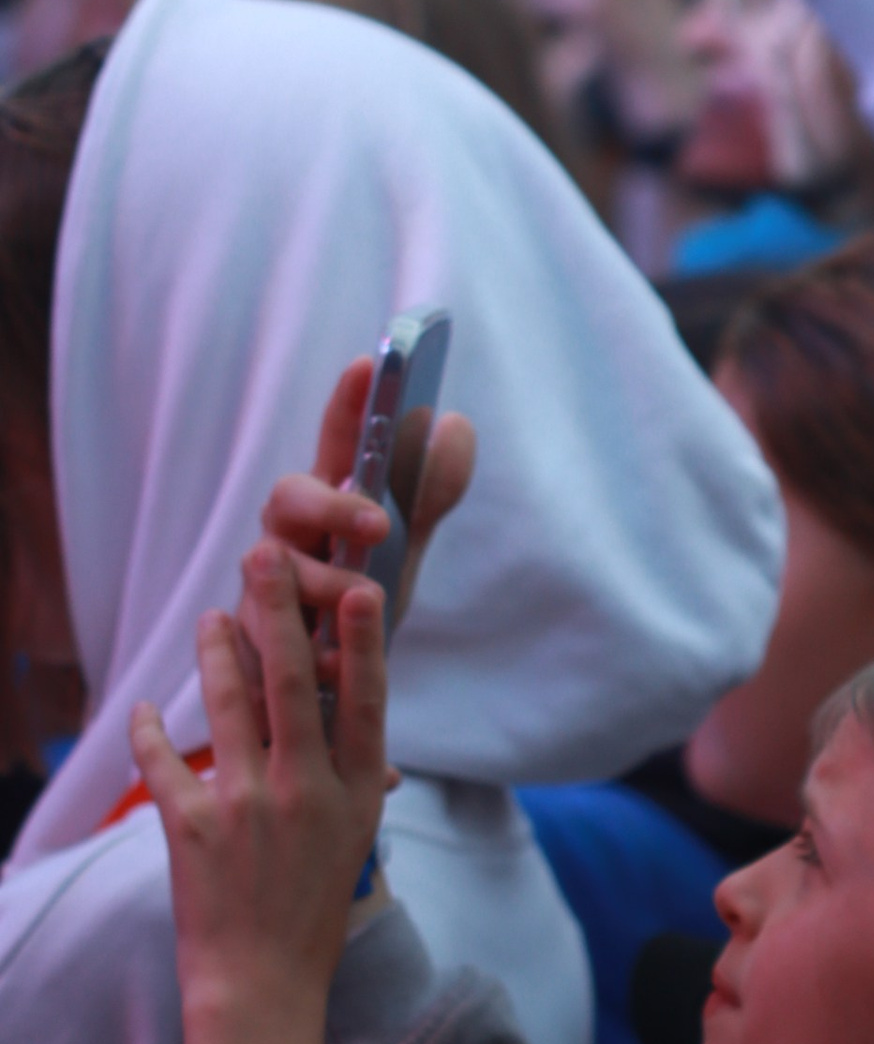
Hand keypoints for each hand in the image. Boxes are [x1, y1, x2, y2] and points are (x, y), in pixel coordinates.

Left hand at [133, 541, 388, 1031]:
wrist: (262, 980)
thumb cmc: (313, 905)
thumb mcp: (354, 836)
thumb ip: (355, 775)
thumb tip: (364, 726)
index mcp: (354, 792)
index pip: (365, 701)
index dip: (362, 642)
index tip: (358, 589)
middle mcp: (306, 790)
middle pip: (292, 685)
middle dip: (276, 613)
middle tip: (265, 557)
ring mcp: (248, 807)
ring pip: (228, 707)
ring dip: (217, 652)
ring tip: (211, 616)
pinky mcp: (193, 827)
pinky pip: (166, 762)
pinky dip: (150, 731)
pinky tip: (144, 706)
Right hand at [256, 353, 478, 696]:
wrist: (329, 679)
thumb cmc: (360, 595)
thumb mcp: (401, 543)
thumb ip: (429, 490)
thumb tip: (455, 425)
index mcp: (326, 499)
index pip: (335, 439)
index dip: (347, 402)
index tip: (369, 364)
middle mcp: (286, 531)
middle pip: (288, 496)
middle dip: (331, 505)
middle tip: (379, 522)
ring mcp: (262, 580)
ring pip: (273, 568)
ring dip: (324, 582)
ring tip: (366, 598)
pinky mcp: (249, 636)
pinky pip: (264, 636)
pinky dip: (303, 647)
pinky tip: (337, 662)